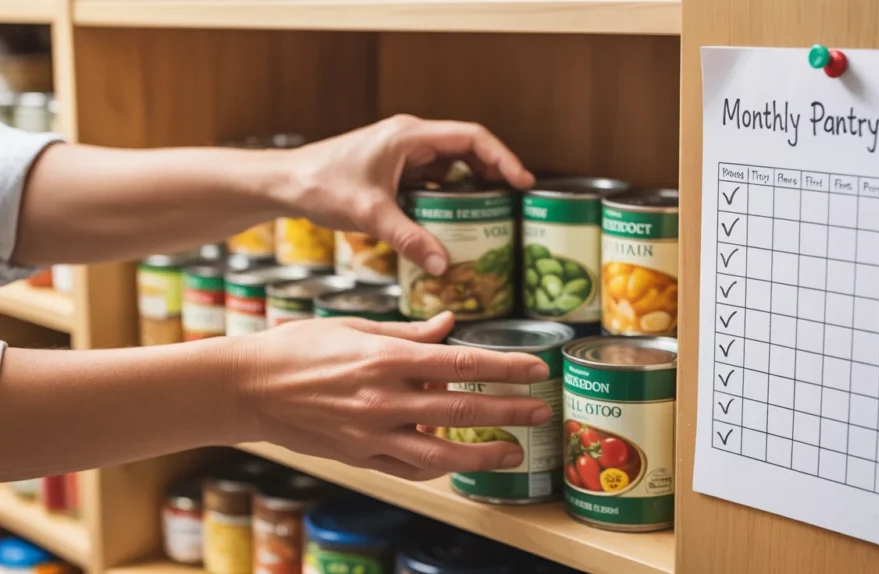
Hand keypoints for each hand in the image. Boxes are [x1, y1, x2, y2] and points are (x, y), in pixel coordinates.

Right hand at [231, 312, 551, 480]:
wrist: (246, 388)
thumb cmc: (298, 347)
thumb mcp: (354, 327)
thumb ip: (407, 331)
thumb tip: (450, 323)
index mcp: (385, 358)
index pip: (462, 363)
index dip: (505, 367)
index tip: (537, 368)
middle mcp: (383, 399)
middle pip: (462, 410)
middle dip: (509, 411)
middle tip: (542, 412)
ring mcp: (371, 434)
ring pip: (441, 452)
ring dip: (484, 454)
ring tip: (514, 452)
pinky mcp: (359, 457)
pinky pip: (409, 468)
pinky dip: (439, 467)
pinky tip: (460, 463)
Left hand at [274, 115, 534, 275]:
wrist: (284, 185)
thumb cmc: (320, 185)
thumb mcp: (370, 215)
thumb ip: (409, 239)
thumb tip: (444, 265)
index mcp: (409, 136)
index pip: (471, 137)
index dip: (502, 157)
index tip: (522, 181)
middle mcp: (409, 140)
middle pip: (466, 149)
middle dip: (493, 172)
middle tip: (515, 200)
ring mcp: (401, 155)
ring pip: (450, 165)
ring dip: (472, 185)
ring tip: (493, 212)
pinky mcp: (393, 172)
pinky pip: (432, 180)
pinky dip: (449, 196)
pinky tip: (455, 221)